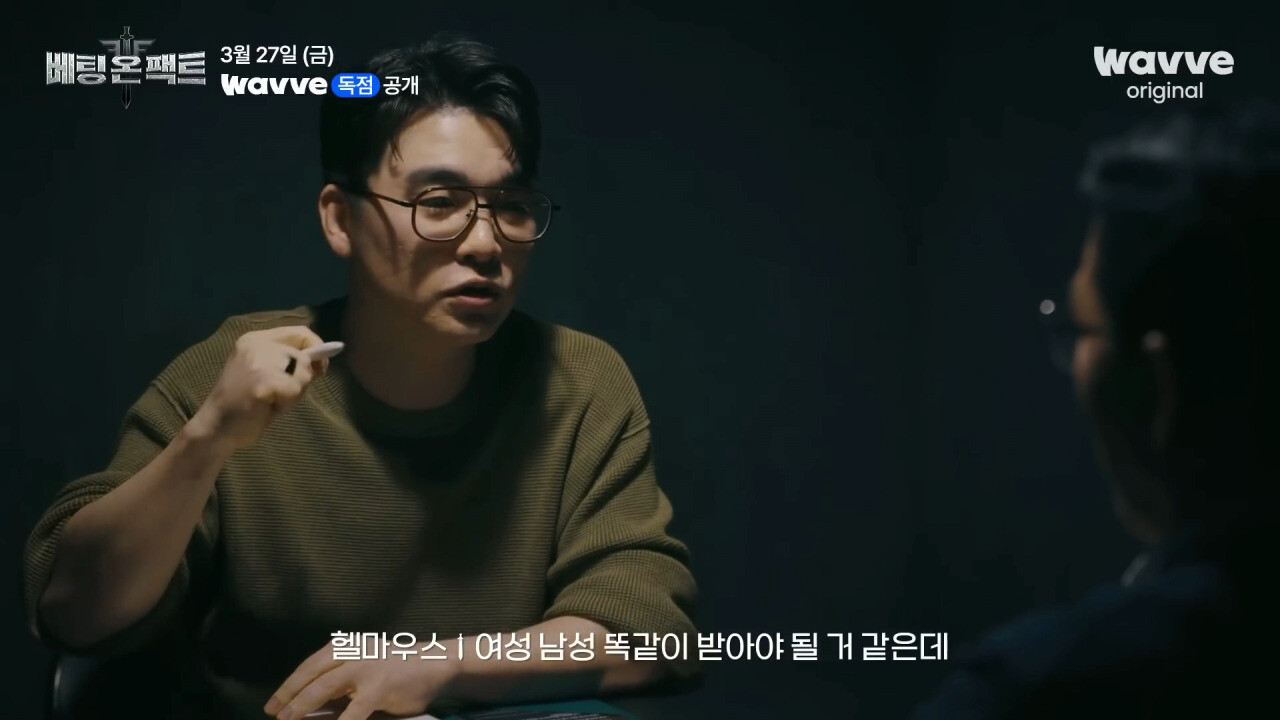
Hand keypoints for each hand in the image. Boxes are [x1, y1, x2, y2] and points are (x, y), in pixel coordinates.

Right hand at [189, 326, 328, 449]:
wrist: (216, 429)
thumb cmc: (247, 406)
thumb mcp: (272, 377)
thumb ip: (293, 364)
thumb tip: (322, 358)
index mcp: (257, 339)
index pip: (301, 332)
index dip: (316, 349)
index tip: (318, 368)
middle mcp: (256, 343)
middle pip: (304, 356)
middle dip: (301, 380)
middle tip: (277, 396)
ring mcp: (257, 359)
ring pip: (302, 372)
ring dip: (293, 393)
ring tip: (270, 401)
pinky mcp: (261, 379)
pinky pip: (294, 390)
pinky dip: (286, 404)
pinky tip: (265, 408)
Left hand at [265, 644, 458, 719]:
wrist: (437, 662)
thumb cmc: (399, 667)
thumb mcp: (366, 664)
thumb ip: (342, 679)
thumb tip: (311, 703)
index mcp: (348, 646)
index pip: (311, 664)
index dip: (290, 684)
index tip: (273, 702)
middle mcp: (353, 652)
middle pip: (312, 672)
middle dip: (289, 694)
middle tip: (273, 712)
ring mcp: (366, 668)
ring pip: (324, 687)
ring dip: (303, 705)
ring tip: (289, 719)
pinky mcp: (379, 687)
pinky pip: (352, 711)